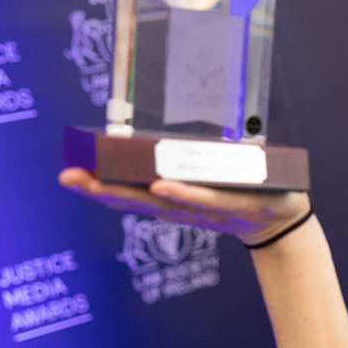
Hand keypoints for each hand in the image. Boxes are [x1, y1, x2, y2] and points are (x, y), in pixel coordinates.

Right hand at [58, 167, 310, 245]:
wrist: (279, 218)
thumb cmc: (237, 191)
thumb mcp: (206, 175)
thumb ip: (183, 158)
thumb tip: (157, 129)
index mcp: (171, 199)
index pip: (128, 194)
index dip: (98, 186)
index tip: (69, 174)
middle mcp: (180, 208)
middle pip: (135, 200)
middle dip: (100, 189)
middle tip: (68, 177)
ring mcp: (203, 209)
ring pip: (162, 202)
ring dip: (131, 192)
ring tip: (99, 182)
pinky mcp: (232, 204)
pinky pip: (204, 199)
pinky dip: (183, 194)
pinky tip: (162, 186)